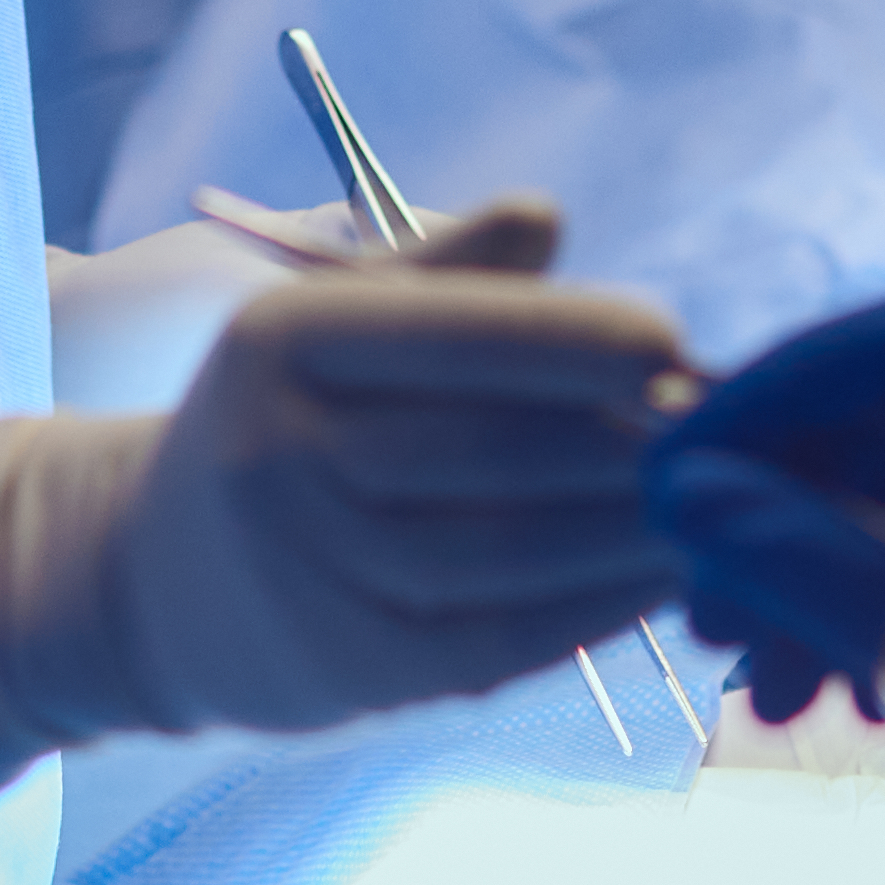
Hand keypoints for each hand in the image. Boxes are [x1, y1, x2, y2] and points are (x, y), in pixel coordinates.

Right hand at [0, 205, 688, 805]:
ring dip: (640, 532)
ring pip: (515, 550)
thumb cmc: (283, 422)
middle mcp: (284, 453)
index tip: (677, 346)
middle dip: (639, 443)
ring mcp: (314, 571)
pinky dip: (599, 608)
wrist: (148, 578)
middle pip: (503, 449)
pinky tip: (662, 577)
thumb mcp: (333, 319)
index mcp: (285, 341)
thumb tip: (547, 216)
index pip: (462, 334)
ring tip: (725, 507)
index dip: (587, 341)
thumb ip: (444, 270)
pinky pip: (503, 638)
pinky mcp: (351, 668)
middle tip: (736, 435)